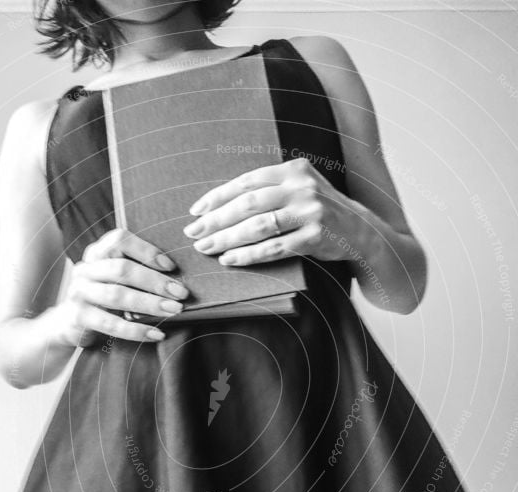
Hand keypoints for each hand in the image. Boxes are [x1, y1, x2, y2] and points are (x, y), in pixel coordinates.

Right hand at [51, 228, 187, 345]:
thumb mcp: (114, 279)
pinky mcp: (79, 317)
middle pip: (121, 269)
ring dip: (149, 303)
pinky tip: (157, 334)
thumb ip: (135, 271)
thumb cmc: (103, 298)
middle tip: (181, 293)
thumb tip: (177, 277)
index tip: (171, 266)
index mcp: (97, 253)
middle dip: (155, 281)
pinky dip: (136, 330)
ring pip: (116, 295)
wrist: (68, 323)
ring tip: (174, 310)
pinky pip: (110, 324)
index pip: (119, 240)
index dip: (146, 251)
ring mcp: (79, 292)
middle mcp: (86, 269)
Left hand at [183, 157, 371, 265]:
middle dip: (216, 219)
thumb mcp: (300, 189)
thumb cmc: (320, 211)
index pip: (246, 181)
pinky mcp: (315, 237)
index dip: (218, 196)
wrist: (360, 231)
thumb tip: (222, 205)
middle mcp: (302, 186)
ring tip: (206, 248)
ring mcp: (310, 211)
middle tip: (193, 232)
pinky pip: (273, 248)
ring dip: (227, 239)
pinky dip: (248, 255)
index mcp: (293, 169)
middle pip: (248, 203)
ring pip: (258, 226)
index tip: (196, 210)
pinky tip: (230, 260)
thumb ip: (270, 189)